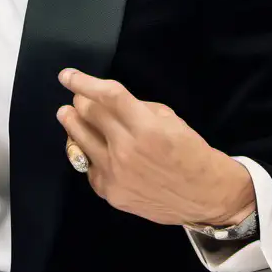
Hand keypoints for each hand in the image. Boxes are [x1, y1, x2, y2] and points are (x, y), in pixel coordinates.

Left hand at [57, 70, 255, 226]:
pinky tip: (93, 150)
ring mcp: (115, 173)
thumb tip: (106, 102)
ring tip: (69, 116)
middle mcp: (125, 150)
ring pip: (78, 140)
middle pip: (87, 115)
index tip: (67, 76)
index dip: (83, 83)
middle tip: (78, 99)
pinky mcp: (109, 192)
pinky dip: (88, 154)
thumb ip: (136, 108)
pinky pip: (88, 166)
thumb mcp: (170, 119)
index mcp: (145, 127)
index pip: (107, 97)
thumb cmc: (190, 152)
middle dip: (79, 102)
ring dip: (72, 124)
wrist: (205, 195)